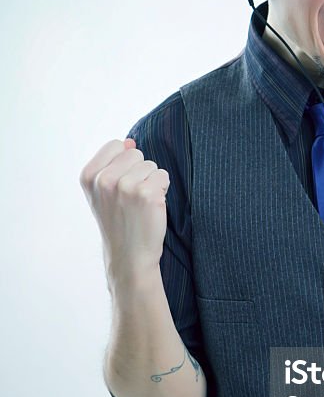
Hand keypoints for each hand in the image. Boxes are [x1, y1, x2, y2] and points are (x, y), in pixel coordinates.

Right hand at [79, 138, 169, 285]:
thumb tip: (130, 142)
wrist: (129, 254)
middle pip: (136, 154)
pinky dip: (162, 190)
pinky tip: (151, 208)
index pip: (116, 145)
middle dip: (139, 172)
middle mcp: (104, 179)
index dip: (124, 164)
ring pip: (151, 165)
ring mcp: (126, 186)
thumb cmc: (119, 221)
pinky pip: (163, 176)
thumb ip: (113, 163)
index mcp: (88, 175)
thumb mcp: (103, 191)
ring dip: (151, 183)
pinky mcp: (148, 194)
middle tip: (132, 199)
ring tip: (140, 205)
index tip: (119, 187)